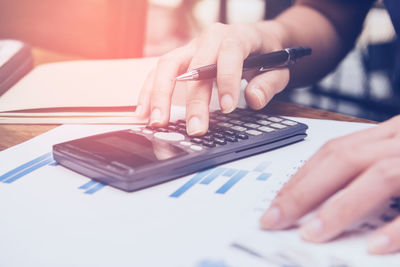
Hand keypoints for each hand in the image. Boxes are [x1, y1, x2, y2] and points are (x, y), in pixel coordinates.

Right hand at [136, 22, 289, 135]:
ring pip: (167, 65)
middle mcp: (209, 38)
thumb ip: (269, 83)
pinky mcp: (180, 58)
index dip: (227, 80)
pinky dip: (149, 91)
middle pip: (194, 66)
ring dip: (160, 95)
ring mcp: (191, 47)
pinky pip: (159, 71)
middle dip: (193, 100)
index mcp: (237, 36)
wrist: (255, 38)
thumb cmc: (266, 52)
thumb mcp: (279, 67)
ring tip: (157, 123)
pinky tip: (143, 112)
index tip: (227, 108)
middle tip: (195, 129)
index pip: (229, 53)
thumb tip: (253, 99)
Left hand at [260, 115, 399, 254]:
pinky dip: (395, 229)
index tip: (276, 202)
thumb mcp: (398, 154)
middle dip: (303, 191)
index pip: (334, 152)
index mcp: (388, 135)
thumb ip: (370, 169)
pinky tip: (374, 246)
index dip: (301, 177)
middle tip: (275, 219)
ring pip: (376, 175)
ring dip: (338, 208)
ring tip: (310, 234)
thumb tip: (325, 200)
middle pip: (343, 159)